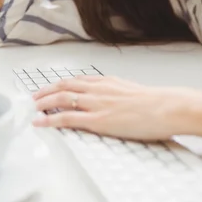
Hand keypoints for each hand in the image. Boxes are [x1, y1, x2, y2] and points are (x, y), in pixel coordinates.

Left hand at [32, 75, 197, 140]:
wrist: (167, 107)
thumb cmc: (158, 103)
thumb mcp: (135, 91)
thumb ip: (121, 94)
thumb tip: (119, 100)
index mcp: (108, 82)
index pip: (78, 80)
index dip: (61, 84)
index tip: (52, 87)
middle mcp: (98, 89)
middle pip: (65, 86)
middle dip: (47, 91)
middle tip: (36, 96)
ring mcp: (96, 104)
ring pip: (61, 99)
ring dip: (44, 102)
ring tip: (34, 107)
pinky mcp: (98, 121)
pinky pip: (67, 119)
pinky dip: (50, 120)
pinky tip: (40, 122)